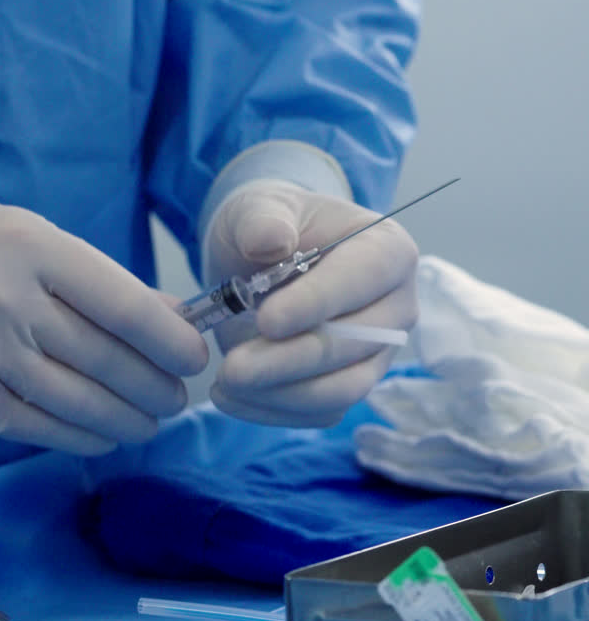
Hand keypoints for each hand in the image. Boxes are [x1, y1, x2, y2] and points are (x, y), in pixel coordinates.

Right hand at [0, 201, 207, 453]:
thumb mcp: (25, 237)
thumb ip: (94, 276)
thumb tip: (169, 318)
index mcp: (31, 248)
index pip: (124, 303)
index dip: (171, 339)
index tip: (194, 356)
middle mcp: (7, 301)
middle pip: (109, 360)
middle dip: (158, 387)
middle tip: (179, 396)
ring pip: (82, 402)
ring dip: (129, 419)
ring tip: (151, 421)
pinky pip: (42, 428)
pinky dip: (84, 436)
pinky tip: (106, 435)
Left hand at [204, 182, 417, 426]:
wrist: (261, 258)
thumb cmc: (270, 226)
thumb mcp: (257, 207)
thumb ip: (262, 218)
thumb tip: (271, 240)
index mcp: (388, 250)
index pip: (365, 279)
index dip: (318, 303)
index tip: (267, 320)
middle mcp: (396, 307)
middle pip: (355, 344)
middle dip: (290, 360)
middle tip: (231, 368)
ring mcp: (378, 352)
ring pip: (342, 389)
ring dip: (281, 395)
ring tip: (225, 383)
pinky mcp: (350, 384)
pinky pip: (321, 413)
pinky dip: (274, 412)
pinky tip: (230, 398)